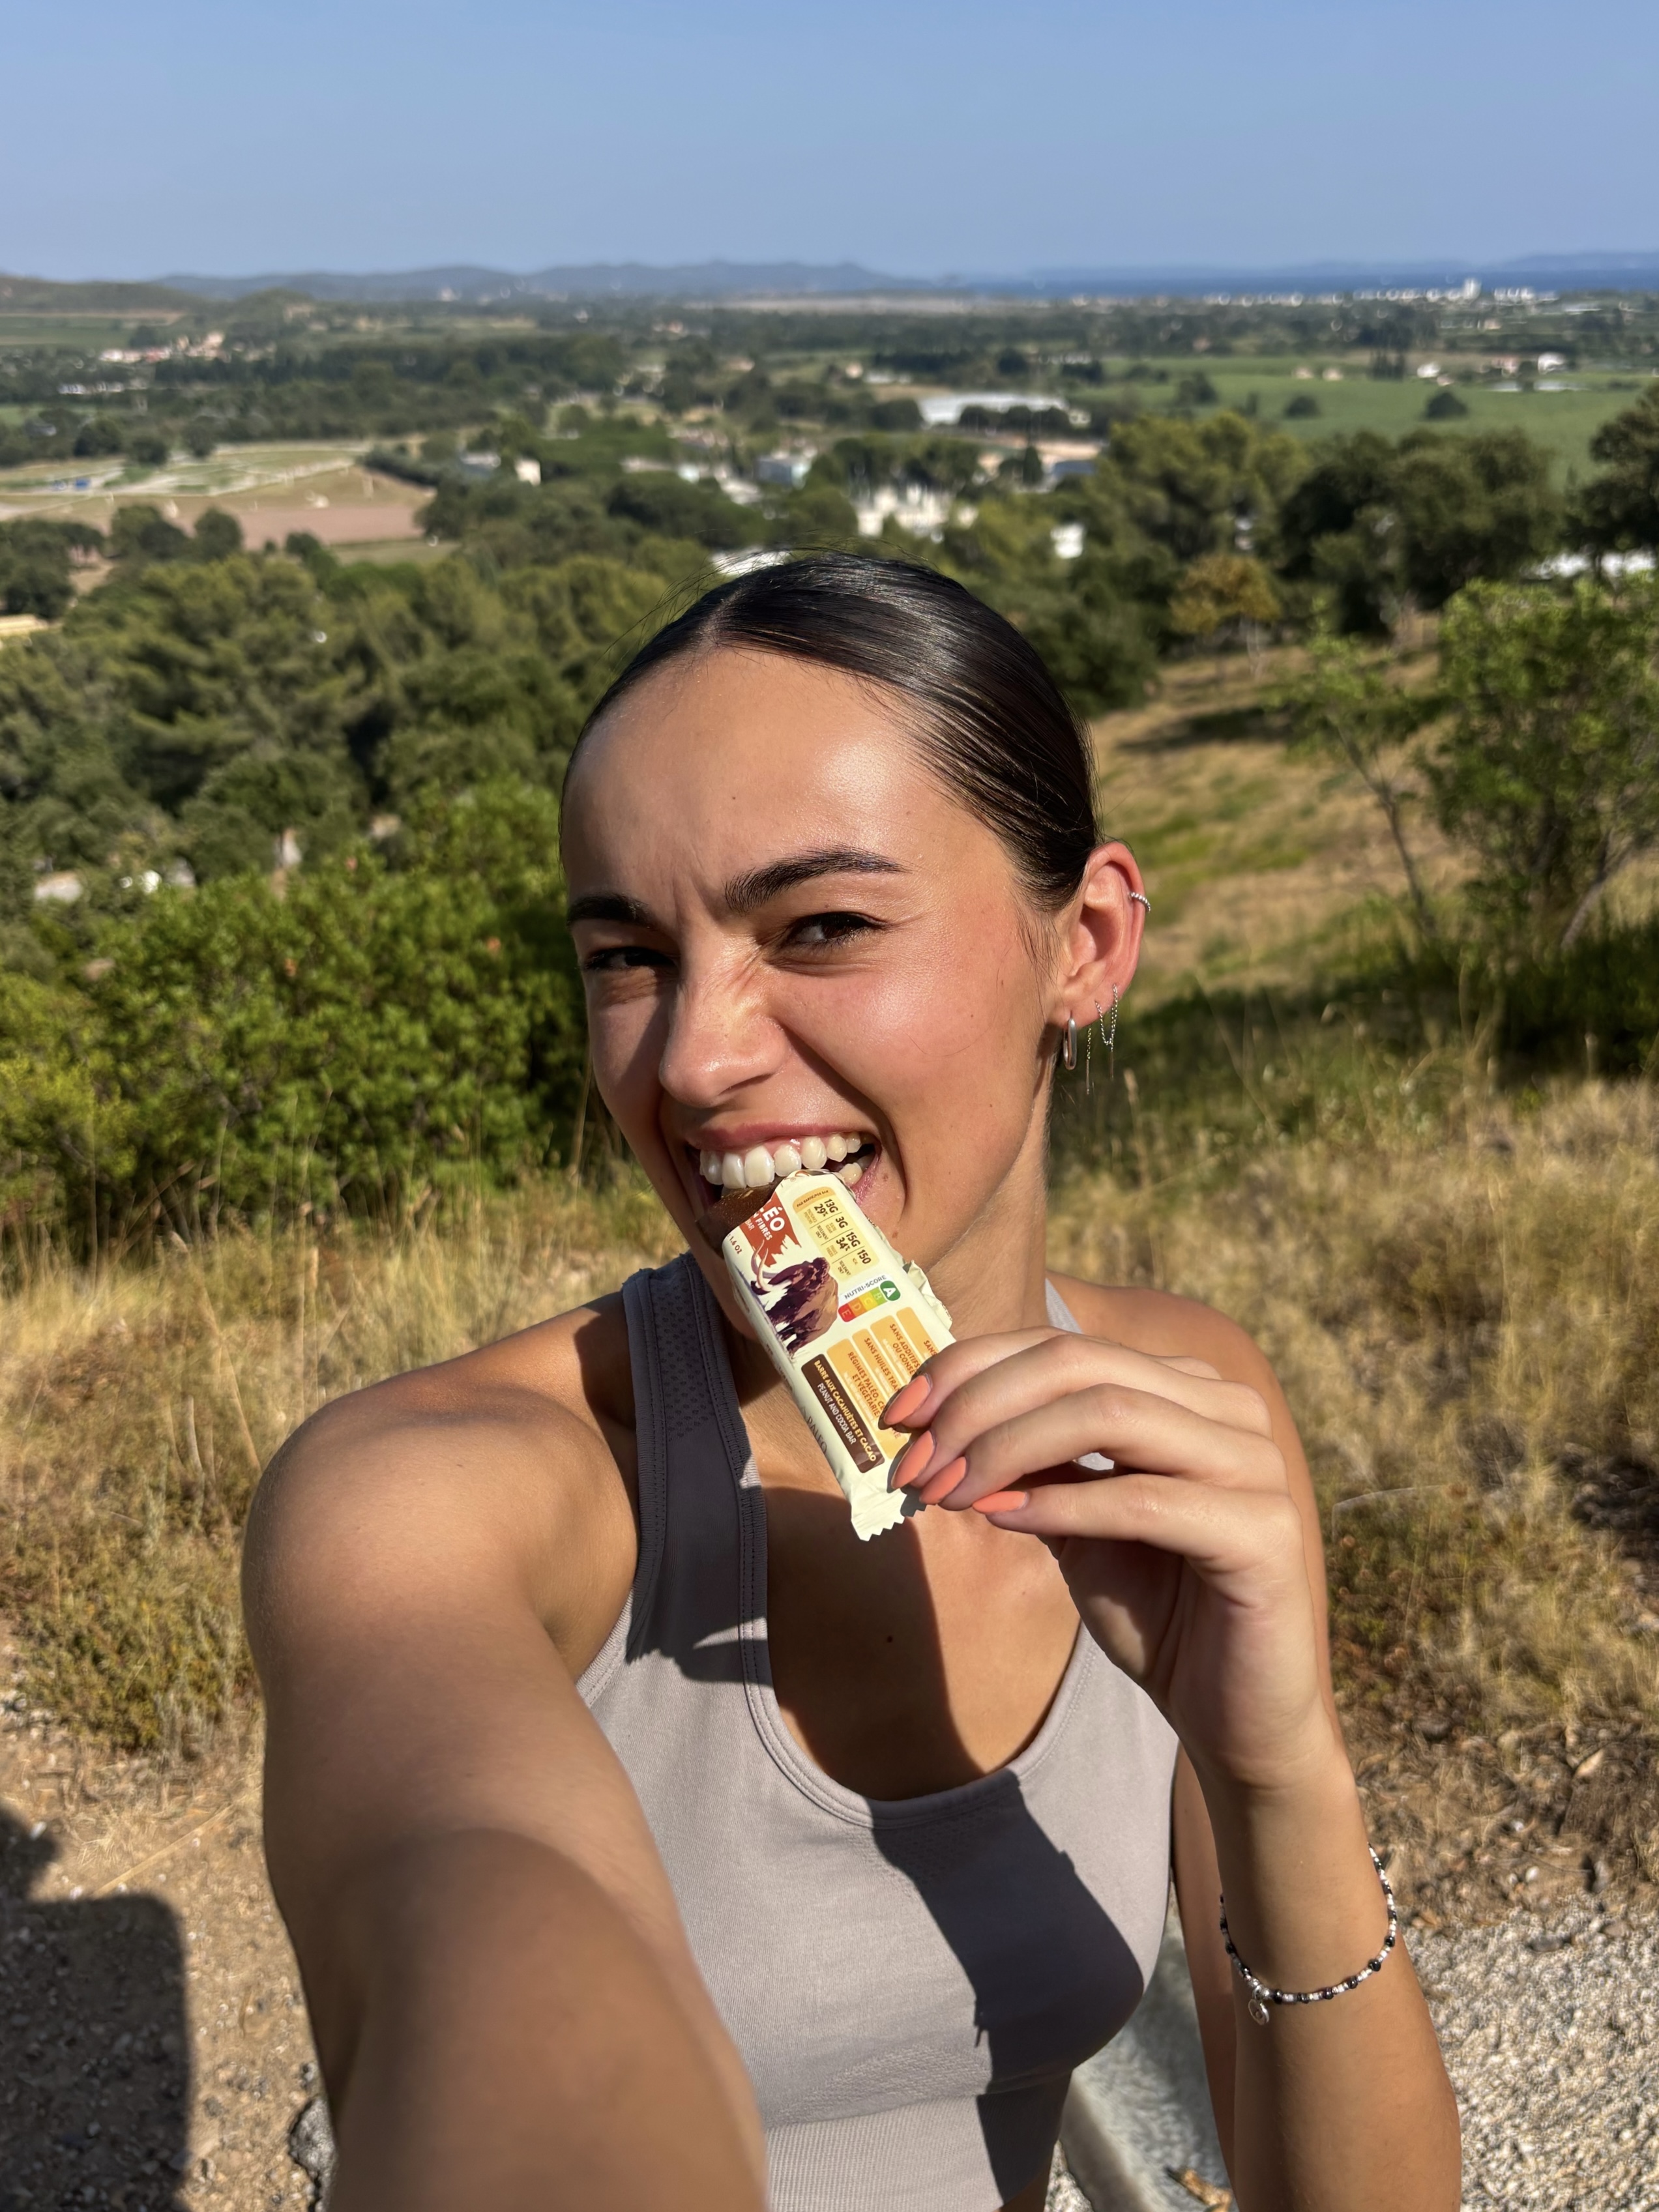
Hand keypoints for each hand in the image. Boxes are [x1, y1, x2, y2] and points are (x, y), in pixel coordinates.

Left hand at [884, 1330, 1333, 1796]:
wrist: (1233, 1716)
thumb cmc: (1153, 1611)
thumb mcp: (1073, 1520)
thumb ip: (1029, 1461)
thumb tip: (937, 1418)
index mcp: (1186, 1388)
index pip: (1062, 1344)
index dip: (970, 1368)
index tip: (898, 1416)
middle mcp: (1229, 1407)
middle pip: (1080, 1364)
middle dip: (978, 1407)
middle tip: (916, 1463)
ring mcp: (1256, 1463)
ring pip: (1110, 1414)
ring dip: (1008, 1449)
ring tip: (949, 1494)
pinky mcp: (1266, 1531)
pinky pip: (1144, 1499)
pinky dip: (1062, 1504)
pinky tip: (1004, 1522)